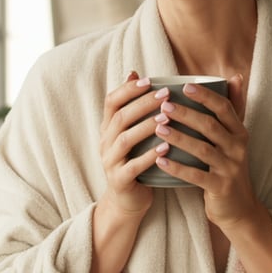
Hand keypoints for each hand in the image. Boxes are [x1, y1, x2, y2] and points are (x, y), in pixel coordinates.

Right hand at [98, 71, 167, 215]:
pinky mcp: (119, 180)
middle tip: (166, 95)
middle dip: (143, 104)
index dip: (128, 89)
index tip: (149, 80)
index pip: (111, 101)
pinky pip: (133, 166)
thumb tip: (135, 72)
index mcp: (108, 127)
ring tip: (166, 118)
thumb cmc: (135, 160)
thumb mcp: (131, 132)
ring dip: (146, 127)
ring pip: (125, 140)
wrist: (127, 200)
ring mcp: (110, 161)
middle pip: (120, 117)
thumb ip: (132, 106)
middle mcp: (105, 142)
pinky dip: (148, 156)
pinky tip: (166, 148)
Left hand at [152, 74, 262, 227]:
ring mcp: (230, 168)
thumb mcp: (234, 137)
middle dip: (186, 114)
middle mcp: (238, 148)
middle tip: (163, 105)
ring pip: (203, 150)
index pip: (224, 107)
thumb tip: (235, 76)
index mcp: (240, 132)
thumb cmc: (229, 166)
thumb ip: (233, 109)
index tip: (185, 85)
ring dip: (179, 138)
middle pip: (211, 126)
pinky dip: (178, 167)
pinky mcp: (220, 187)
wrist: (238, 207)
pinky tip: (160, 159)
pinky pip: (197, 176)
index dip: (205, 95)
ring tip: (158, 128)